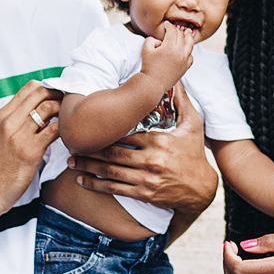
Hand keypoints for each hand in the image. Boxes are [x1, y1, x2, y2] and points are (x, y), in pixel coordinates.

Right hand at [0, 80, 61, 214]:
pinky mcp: (30, 151)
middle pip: (41, 93)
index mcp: (3, 115)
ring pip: (48, 108)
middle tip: (69, 106)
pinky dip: (66, 130)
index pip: (30, 88)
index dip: (49, 88)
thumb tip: (38, 110)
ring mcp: (19, 135)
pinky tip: (69, 137)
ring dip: (64, 111)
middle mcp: (9, 121)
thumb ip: (16, 120)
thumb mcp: (0, 135)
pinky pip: (54, 131)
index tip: (59, 97)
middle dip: (59, 95)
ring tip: (70, 120)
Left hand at [69, 82, 214, 214]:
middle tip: (72, 146)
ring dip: (88, 167)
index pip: (126, 133)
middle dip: (89, 150)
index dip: (105, 130)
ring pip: (110, 172)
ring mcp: (146, 179)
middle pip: (112, 153)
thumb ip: (182, 101)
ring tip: (71, 162)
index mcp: (159, 141)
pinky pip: (115, 189)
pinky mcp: (144, 194)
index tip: (90, 127)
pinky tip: (82, 181)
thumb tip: (174, 80)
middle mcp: (150, 160)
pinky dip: (96, 185)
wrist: (201, 188)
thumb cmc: (194, 153)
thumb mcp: (193, 124)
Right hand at [140, 22, 195, 92]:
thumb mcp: (145, 50)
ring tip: (188, 33)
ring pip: (190, 45)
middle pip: (181, 37)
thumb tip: (159, 40)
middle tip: (173, 29)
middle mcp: (179, 53)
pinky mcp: (185, 68)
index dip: (169, 26)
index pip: (172, 31)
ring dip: (189, 37)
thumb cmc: (148, 67)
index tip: (166, 24)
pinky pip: (191, 57)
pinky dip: (189, 52)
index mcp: (170, 47)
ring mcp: (184, 61)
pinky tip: (187, 50)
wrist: (152, 84)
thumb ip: (151, 40)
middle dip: (177, 31)